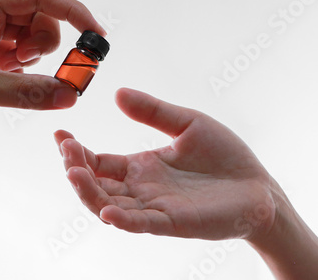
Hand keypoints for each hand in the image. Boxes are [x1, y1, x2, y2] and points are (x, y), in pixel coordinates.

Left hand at [0, 0, 105, 125]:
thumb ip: (26, 92)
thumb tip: (69, 95)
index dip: (75, 13)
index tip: (96, 36)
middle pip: (38, 18)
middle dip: (46, 45)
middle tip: (35, 70)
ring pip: (26, 37)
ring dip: (29, 59)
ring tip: (8, 75)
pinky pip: (12, 53)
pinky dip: (17, 68)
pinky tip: (0, 80)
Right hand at [54, 87, 276, 240]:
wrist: (258, 186)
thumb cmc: (224, 156)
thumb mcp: (186, 123)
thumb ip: (153, 111)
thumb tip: (118, 93)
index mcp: (140, 166)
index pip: (98, 161)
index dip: (75, 150)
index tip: (60, 133)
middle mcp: (140, 188)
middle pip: (95, 184)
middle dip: (75, 168)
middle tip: (66, 148)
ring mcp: (154, 207)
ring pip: (109, 205)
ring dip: (88, 192)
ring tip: (72, 171)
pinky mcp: (174, 222)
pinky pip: (142, 224)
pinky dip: (122, 220)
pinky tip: (106, 210)